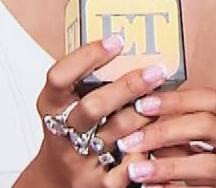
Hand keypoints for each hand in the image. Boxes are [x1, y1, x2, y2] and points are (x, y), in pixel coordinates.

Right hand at [25, 34, 171, 187]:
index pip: (59, 77)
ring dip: (144, 114)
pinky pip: (131, 164)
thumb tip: (122, 46)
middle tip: (155, 71)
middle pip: (92, 107)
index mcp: (50, 108)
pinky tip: (164, 136)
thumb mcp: (65, 106)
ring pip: (117, 134)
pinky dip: (149, 150)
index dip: (85, 56)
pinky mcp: (101, 183)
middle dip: (127, 86)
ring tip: (164, 99)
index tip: (115, 41)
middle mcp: (62, 135)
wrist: (56, 181)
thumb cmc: (68, 134)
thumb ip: (85, 82)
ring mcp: (80, 161)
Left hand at [114, 88, 215, 187]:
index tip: (144, 103)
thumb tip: (147, 121)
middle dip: (164, 131)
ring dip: (165, 166)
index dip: (174, 99)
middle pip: (206, 125)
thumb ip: (188, 135)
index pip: (210, 99)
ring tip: (137, 170)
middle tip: (133, 139)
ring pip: (206, 163)